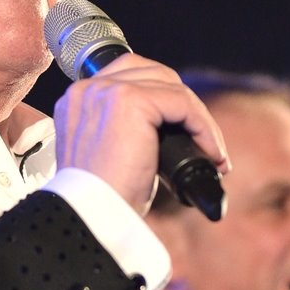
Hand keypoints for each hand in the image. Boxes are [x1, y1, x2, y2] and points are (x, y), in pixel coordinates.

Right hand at [53, 53, 230, 215]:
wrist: (91, 218)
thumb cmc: (102, 199)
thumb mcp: (108, 154)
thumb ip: (122, 130)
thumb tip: (168, 127)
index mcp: (78, 99)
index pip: (128, 75)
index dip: (163, 99)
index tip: (184, 133)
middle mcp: (88, 88)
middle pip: (151, 72)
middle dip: (182, 103)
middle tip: (201, 141)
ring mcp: (106, 90)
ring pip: (171, 86)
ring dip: (198, 117)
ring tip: (211, 151)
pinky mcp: (130, 100)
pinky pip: (182, 102)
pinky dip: (204, 127)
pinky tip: (211, 154)